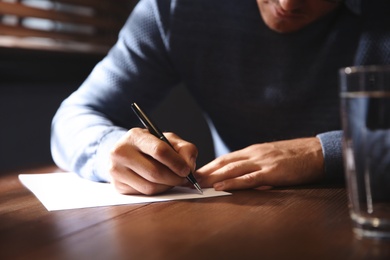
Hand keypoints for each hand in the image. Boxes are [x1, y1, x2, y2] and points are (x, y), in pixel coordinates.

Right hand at [109, 128, 197, 194]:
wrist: (128, 152)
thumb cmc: (152, 146)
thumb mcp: (169, 140)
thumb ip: (185, 149)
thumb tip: (189, 167)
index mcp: (135, 136)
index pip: (159, 151)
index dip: (176, 163)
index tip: (187, 170)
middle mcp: (121, 152)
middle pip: (155, 172)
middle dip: (174, 178)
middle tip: (184, 179)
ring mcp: (116, 170)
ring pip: (150, 187)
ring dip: (167, 186)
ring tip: (172, 179)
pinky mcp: (117, 185)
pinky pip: (143, 194)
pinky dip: (157, 191)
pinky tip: (160, 183)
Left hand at [195, 137, 323, 190]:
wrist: (317, 152)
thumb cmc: (295, 155)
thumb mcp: (271, 156)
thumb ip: (255, 165)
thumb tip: (241, 178)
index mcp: (253, 151)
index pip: (225, 158)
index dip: (209, 166)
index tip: (195, 173)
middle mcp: (254, 154)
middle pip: (224, 163)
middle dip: (205, 172)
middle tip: (189, 180)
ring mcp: (262, 162)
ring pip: (232, 170)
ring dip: (213, 177)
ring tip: (198, 184)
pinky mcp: (272, 172)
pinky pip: (249, 178)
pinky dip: (233, 183)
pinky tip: (221, 187)